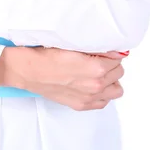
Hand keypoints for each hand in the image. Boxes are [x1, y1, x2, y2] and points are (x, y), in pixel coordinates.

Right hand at [10, 47, 124, 110]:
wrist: (30, 70)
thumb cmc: (47, 55)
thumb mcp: (74, 45)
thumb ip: (96, 49)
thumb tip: (114, 51)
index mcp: (96, 68)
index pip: (118, 59)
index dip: (112, 53)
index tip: (106, 50)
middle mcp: (96, 85)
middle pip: (119, 73)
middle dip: (112, 65)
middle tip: (101, 59)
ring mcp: (89, 98)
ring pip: (116, 90)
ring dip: (111, 80)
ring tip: (99, 73)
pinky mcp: (82, 105)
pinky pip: (104, 102)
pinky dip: (103, 94)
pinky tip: (92, 84)